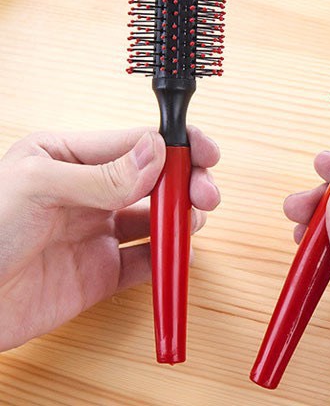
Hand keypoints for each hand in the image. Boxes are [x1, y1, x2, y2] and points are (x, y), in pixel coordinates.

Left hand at [0, 127, 219, 351]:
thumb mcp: (39, 188)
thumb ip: (103, 174)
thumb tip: (156, 152)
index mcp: (71, 158)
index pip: (136, 143)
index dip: (176, 145)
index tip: (204, 152)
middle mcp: (89, 192)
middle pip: (155, 179)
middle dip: (187, 182)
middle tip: (205, 193)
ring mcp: (96, 232)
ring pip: (155, 218)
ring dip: (181, 217)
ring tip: (191, 220)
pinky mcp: (101, 272)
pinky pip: (144, 261)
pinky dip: (166, 258)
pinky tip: (176, 253)